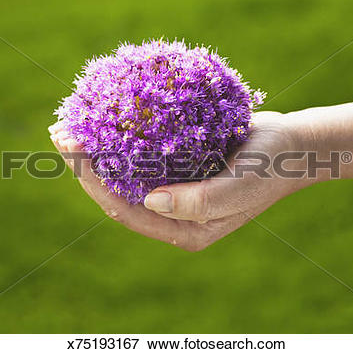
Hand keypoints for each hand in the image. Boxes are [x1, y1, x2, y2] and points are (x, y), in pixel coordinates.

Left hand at [49, 111, 310, 250]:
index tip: (73, 151)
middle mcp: (174, 216)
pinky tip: (104, 123)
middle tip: (60, 133)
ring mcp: (174, 194)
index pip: (128, 212)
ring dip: (97, 154)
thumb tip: (150, 202)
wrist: (292, 147)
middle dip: (86, 168)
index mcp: (185, 230)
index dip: (95, 184)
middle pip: (118, 196)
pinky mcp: (178, 171)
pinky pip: (141, 160)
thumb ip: (201, 203)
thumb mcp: (241, 187)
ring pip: (124, 178)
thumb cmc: (270, 168)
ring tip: (70, 127)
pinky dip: (120, 143)